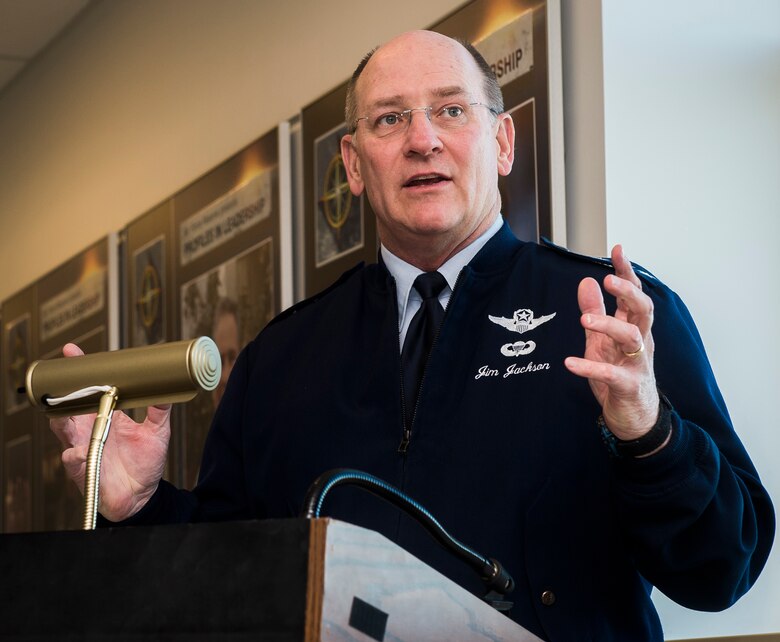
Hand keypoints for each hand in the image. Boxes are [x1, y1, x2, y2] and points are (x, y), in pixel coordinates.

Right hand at [49, 343, 171, 520]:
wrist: (142, 494)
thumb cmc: (146, 462)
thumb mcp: (157, 431)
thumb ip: (160, 408)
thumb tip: (170, 385)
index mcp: (106, 415)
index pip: (90, 389)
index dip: (81, 371)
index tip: (73, 352)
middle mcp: (89, 428)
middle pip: (69, 404)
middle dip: (64, 389)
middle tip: (65, 377)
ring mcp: (82, 446)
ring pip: (62, 427)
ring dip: (63, 418)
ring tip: (67, 407)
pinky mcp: (81, 467)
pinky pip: (72, 458)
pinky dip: (76, 453)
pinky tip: (82, 449)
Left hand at [564, 245, 659, 439]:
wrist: (634, 417)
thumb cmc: (618, 374)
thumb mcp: (601, 340)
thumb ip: (594, 311)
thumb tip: (586, 281)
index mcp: (634, 328)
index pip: (635, 294)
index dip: (627, 272)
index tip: (617, 250)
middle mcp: (640, 342)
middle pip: (643, 310)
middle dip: (628, 292)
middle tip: (608, 279)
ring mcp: (637, 364)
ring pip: (632, 338)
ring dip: (609, 326)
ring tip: (583, 320)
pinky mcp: (628, 386)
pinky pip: (612, 374)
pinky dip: (590, 368)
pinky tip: (569, 363)